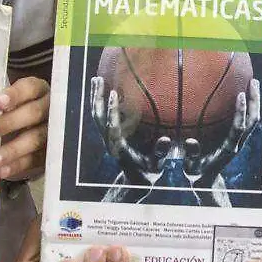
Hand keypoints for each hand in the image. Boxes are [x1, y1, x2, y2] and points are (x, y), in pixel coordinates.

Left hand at [0, 77, 49, 180]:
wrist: (30, 132)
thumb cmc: (11, 111)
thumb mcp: (6, 102)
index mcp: (38, 90)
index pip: (29, 88)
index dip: (14, 95)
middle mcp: (50, 109)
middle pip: (34, 113)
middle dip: (9, 122)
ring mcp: (53, 132)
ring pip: (36, 139)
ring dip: (11, 150)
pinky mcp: (50, 153)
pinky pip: (36, 160)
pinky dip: (17, 165)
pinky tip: (1, 171)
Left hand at [91, 76, 166, 201]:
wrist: (135, 182)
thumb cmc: (148, 174)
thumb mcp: (156, 166)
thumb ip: (160, 154)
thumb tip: (166, 139)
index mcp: (119, 148)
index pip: (112, 126)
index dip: (112, 110)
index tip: (115, 93)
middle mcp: (109, 141)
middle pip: (98, 117)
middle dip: (97, 98)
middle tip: (99, 79)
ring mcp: (106, 138)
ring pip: (96, 115)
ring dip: (95, 97)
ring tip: (97, 78)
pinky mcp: (108, 135)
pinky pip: (100, 116)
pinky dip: (100, 102)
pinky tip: (104, 89)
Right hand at [184, 79, 260, 206]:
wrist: (208, 182)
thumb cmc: (197, 172)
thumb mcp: (191, 166)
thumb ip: (192, 154)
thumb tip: (190, 141)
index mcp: (228, 148)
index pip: (239, 127)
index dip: (241, 111)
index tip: (240, 94)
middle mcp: (238, 143)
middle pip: (253, 120)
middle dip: (255, 100)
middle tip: (252, 81)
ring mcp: (240, 140)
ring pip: (253, 119)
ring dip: (255, 101)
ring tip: (252, 82)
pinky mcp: (238, 138)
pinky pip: (247, 119)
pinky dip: (248, 105)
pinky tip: (242, 92)